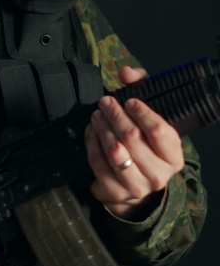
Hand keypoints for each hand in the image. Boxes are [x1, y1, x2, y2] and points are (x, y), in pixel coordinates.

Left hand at [85, 65, 183, 219]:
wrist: (137, 182)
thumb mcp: (151, 117)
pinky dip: (91, 142)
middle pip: (132, 138)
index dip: (141, 112)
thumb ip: (142, 88)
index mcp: (173, 156)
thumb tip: (126, 72)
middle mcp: (158, 175)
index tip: (128, 100)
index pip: (159, 131)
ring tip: (97, 114)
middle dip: (115, 116)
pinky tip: (91, 130)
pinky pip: (98, 162)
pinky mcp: (114, 192)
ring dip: (102, 128)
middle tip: (105, 102)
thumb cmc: (146, 144)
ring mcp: (136, 186)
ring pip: (114, 151)